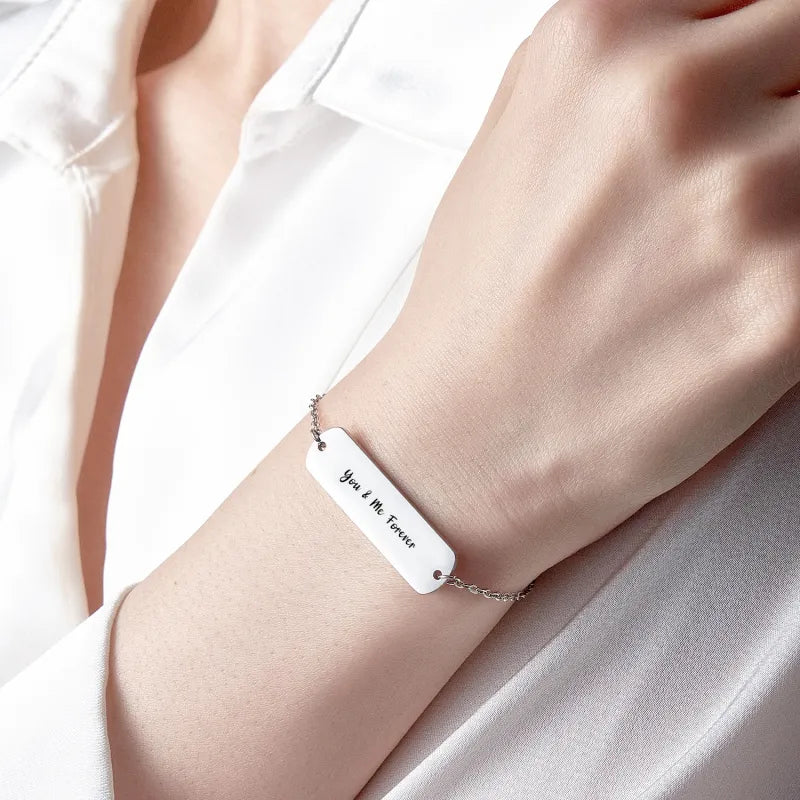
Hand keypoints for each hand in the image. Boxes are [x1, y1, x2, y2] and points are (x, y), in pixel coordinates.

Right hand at [342, 0, 799, 584]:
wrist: (467, 432)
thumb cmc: (482, 301)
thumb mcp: (518, 130)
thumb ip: (620, 60)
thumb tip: (718, 28)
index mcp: (597, 37)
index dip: (758, 54)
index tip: (754, 99)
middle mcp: (668, 98)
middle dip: (782, 116)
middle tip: (728, 193)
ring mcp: (737, 198)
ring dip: (791, 197)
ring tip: (723, 252)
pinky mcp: (789, 302)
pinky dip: (796, 265)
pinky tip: (740, 292)